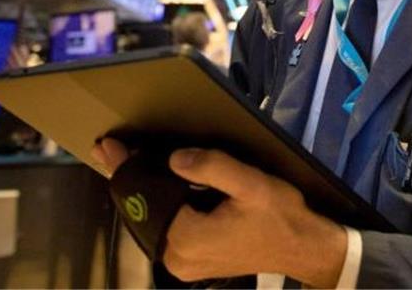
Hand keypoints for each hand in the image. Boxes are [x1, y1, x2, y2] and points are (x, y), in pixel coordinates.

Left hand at [89, 140, 346, 285]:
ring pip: (151, 222)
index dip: (126, 170)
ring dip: (141, 193)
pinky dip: (157, 207)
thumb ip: (212, 167)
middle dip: (127, 180)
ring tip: (125, 162)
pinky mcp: (190, 264)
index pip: (147, 199)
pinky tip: (153, 186)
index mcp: (188, 237)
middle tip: (108, 149)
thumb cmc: (280, 214)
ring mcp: (182, 265)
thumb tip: (174, 158)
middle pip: (142, 213)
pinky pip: (164, 230)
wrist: (302, 247)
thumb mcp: (250, 184)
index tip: (108, 146)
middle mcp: (177, 258)